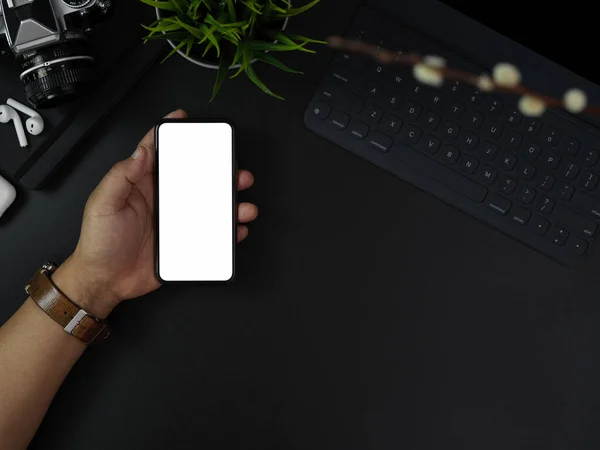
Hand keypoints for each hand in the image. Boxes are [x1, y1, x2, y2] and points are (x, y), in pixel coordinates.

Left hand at [53, 110, 257, 317]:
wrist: (106, 281)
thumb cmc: (99, 242)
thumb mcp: (103, 204)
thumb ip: (121, 177)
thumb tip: (142, 151)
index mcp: (141, 184)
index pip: (156, 152)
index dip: (169, 133)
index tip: (183, 119)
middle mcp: (162, 198)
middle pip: (194, 176)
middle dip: (217, 169)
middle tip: (234, 169)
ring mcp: (176, 220)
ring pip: (208, 204)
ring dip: (229, 201)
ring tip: (244, 205)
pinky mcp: (184, 242)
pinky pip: (211, 233)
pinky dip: (228, 230)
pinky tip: (237, 229)